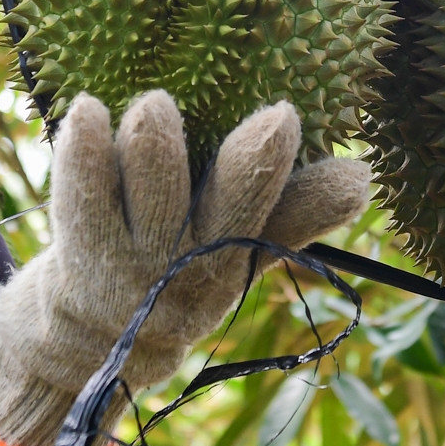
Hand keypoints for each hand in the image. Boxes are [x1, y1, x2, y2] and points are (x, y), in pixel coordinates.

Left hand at [0, 91, 367, 445]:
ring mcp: (135, 258)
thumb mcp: (242, 254)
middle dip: (250, 160)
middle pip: (230, 207)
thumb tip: (364, 176)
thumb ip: (297, 213)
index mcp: (239, 256)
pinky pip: (81, 192)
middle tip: (271, 115)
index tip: (309, 126)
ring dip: (158, 142)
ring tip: (157, 105)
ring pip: (156, 190)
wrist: (92, 340)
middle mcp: (193, 260)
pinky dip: (84, 150)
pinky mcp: (80, 245)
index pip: (285, 220)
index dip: (309, 186)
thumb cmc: (180, 271)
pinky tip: (88, 110)